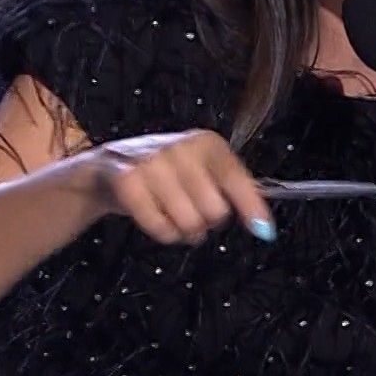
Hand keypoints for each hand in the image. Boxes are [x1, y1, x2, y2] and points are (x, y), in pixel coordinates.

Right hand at [77, 129, 276, 245]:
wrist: (111, 167)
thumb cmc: (165, 175)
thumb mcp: (202, 172)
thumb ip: (236, 194)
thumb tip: (265, 227)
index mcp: (206, 143)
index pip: (236, 178)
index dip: (250, 207)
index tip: (263, 229)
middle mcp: (181, 147)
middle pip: (215, 210)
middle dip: (205, 221)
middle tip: (190, 211)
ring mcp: (152, 161)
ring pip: (189, 222)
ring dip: (182, 230)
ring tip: (172, 215)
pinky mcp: (127, 180)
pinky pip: (160, 226)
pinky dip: (162, 232)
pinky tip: (157, 219)